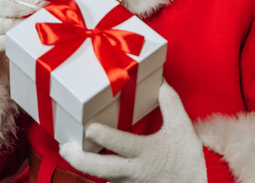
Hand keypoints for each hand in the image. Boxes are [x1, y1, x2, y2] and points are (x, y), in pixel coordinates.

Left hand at [59, 82, 206, 182]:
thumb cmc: (189, 159)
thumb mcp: (182, 128)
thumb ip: (170, 104)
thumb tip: (159, 81)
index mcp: (146, 152)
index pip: (121, 145)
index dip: (105, 137)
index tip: (90, 128)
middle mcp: (134, 171)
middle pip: (101, 169)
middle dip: (79, 159)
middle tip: (65, 147)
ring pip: (103, 178)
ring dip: (86, 168)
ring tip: (70, 152)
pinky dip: (100, 176)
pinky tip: (88, 164)